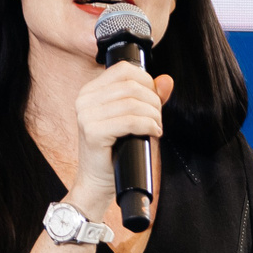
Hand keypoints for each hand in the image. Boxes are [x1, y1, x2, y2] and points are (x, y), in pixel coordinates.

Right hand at [66, 62, 173, 206]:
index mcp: (90, 91)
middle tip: (158, 119)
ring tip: (156, 127)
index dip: (147, 81)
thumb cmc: (116, 150)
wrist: (98, 182)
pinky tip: (153, 133)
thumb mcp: (133, 118)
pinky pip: (130, 121)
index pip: (124, 70)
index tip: (155, 100)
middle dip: (153, 101)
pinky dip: (148, 126)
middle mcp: (84, 99)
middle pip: (131, 86)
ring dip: (153, 115)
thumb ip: (149, 97)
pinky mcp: (92, 132)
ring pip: (133, 103)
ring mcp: (86, 115)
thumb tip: (167, 80)